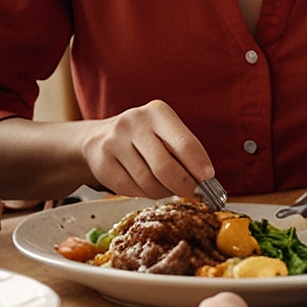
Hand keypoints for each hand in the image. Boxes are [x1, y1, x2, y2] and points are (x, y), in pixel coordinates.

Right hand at [78, 99, 215, 197]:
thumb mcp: (164, 132)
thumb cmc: (144, 139)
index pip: (185, 144)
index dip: (199, 166)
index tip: (208, 179)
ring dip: (163, 192)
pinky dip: (144, 194)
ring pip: (148, 182)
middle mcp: (134, 123)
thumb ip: (184, 151)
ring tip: (167, 188)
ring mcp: (114, 142)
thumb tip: (207, 181)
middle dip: (183, 186)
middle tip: (191, 193)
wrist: (99, 138)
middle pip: (165, 167)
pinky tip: (146, 187)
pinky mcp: (101, 162)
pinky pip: (130, 189)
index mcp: (157, 112)